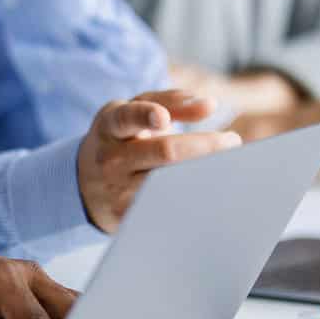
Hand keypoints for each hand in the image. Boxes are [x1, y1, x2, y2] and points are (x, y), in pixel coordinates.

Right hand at [77, 89, 242, 231]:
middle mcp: (112, 159)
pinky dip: (194, 199)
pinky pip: (169, 207)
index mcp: (111, 127)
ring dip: (205, 174)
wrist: (87, 184)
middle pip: (164, 152)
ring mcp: (118, 191)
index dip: (145, 116)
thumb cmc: (122, 140)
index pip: (127, 118)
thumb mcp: (133, 111)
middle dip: (204, 145)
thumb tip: (209, 104)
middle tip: (232, 141)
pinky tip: (212, 192)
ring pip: (171, 183)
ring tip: (228, 167)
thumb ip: (171, 101)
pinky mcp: (129, 217)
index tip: (163, 119)